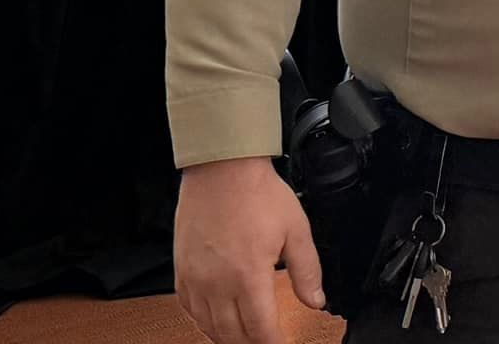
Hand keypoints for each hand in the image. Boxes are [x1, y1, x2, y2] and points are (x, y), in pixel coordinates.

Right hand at [173, 157, 323, 343]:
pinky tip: (215, 320)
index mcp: (248, 276)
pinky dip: (203, 321)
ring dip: (227, 337)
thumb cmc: (258, 194)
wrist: (222, 171)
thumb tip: (316, 300)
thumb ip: (307, 270)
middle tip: (265, 341)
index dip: (273, 343)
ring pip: (208, 327)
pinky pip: (189, 309)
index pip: (260, 329)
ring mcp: (196, 280)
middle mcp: (217, 284)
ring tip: (243, 338)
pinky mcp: (181, 271)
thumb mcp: (296, 229)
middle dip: (252, 343)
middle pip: (232, 334)